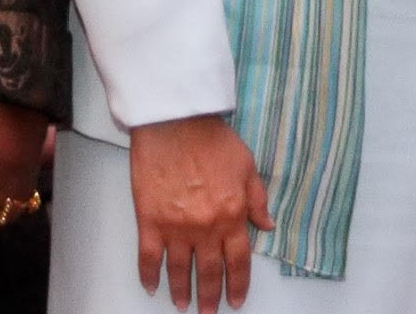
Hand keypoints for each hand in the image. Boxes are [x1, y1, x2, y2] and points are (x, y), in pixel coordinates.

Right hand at [129, 114, 272, 312]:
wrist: (174, 121)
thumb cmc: (209, 137)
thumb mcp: (246, 165)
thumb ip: (257, 199)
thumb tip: (267, 225)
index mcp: (232, 214)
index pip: (238, 262)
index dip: (238, 285)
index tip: (236, 299)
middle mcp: (205, 227)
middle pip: (210, 272)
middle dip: (210, 296)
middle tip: (209, 311)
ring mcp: (175, 227)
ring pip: (180, 271)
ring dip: (182, 292)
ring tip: (182, 304)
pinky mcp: (149, 220)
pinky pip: (148, 257)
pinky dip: (149, 275)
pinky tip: (152, 286)